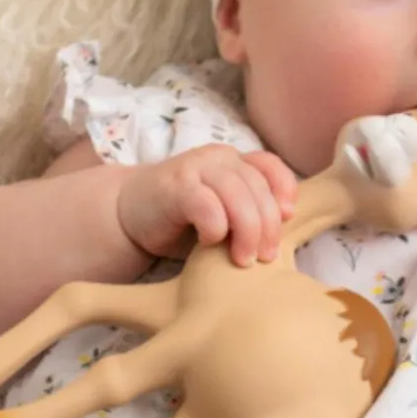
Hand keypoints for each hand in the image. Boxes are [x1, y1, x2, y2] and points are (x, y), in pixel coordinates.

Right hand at [117, 146, 297, 264]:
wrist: (128, 215)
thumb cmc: (183, 220)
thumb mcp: (224, 214)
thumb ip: (249, 214)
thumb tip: (282, 235)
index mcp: (234, 161)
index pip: (270, 165)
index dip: (284, 189)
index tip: (288, 217)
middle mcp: (218, 158)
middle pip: (257, 186)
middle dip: (268, 225)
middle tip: (266, 256)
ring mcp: (195, 168)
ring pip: (237, 194)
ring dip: (246, 230)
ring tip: (244, 259)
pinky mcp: (174, 187)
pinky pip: (207, 205)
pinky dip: (215, 228)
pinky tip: (210, 243)